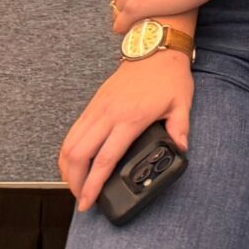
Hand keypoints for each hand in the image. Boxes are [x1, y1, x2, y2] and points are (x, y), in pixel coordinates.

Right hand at [57, 51, 192, 211]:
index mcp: (130, 118)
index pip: (105, 159)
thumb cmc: (169, 76)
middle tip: (82, 198)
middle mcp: (108, 114)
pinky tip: (74, 163)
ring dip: (67, 168)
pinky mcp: (92, 104)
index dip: (94, 184)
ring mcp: (96, 109)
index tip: (88, 202)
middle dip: (74, 182)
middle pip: (78, 155)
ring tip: (75, 185)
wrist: (155, 47)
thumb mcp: (181, 103)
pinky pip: (72, 132)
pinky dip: (68, 151)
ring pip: (69, 144)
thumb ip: (180, 129)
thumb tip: (181, 150)